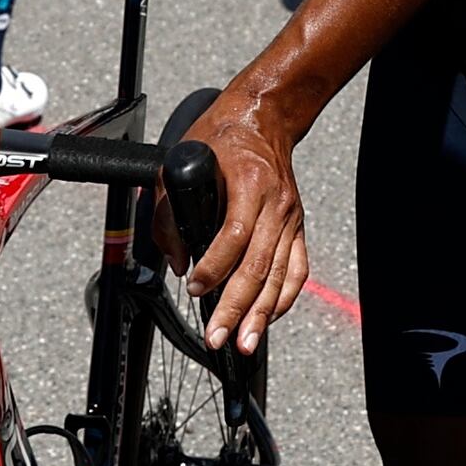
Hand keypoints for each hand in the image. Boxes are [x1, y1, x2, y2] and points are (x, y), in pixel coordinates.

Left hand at [173, 86, 312, 346]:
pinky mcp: (297, 229)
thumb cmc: (219, 141)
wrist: (263, 121)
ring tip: (245, 343)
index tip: (195, 287)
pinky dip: (284, 299)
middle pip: (259, 265)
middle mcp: (275, 204)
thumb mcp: (177, 166)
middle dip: (236, 307)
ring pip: (279, 275)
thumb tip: (179, 263)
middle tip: (217, 336)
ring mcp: (290, 219)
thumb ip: (169, 215)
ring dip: (261, 314)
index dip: (215, 267)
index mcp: (249, 183)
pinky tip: (269, 319)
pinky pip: (297, 271)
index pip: (235, 235)